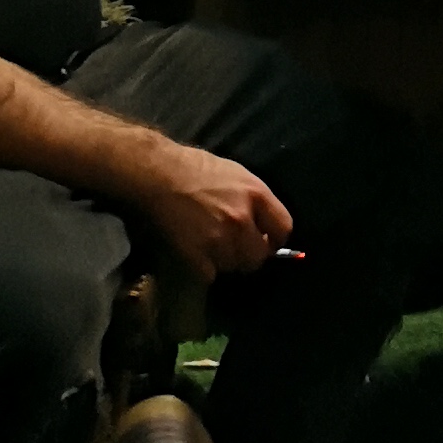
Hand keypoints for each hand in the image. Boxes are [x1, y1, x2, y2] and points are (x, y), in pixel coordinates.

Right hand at [141, 143, 292, 280]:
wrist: (159, 174)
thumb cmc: (197, 167)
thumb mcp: (237, 174)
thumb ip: (255, 200)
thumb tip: (264, 224)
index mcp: (256, 194)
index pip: (284, 228)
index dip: (275, 238)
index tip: (265, 240)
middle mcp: (241, 220)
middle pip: (259, 257)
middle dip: (250, 254)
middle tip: (237, 247)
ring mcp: (219, 240)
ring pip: (233, 266)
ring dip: (226, 260)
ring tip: (213, 245)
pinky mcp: (196, 256)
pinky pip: (210, 275)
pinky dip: (205, 269)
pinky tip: (197, 252)